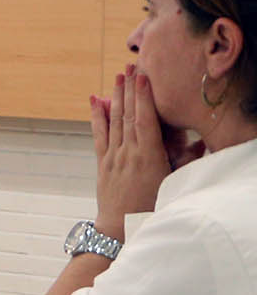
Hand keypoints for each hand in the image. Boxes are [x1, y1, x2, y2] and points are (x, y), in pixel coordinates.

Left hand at [90, 66, 173, 236]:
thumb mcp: (173, 183)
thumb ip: (185, 161)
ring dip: (116, 96)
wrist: (120, 229)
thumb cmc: (153, 208)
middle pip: (128, 115)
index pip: (145, 120)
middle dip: (130, 89)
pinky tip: (95, 99)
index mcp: (147, 157)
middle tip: (131, 66)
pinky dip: (97, 115)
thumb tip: (200, 140)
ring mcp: (112, 157)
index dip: (144, 97)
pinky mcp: (102, 163)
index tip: (143, 76)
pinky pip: (99, 134)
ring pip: (113, 120)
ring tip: (118, 75)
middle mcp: (127, 154)